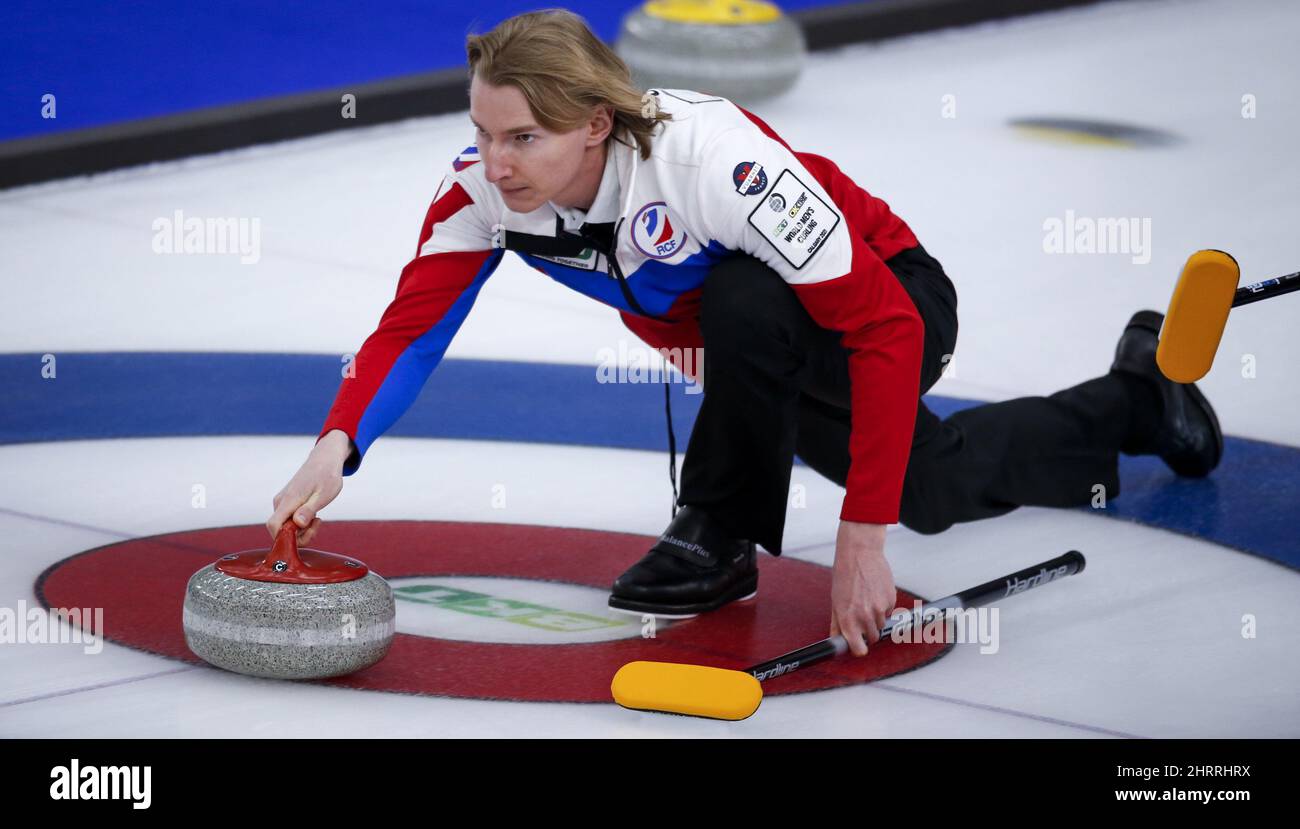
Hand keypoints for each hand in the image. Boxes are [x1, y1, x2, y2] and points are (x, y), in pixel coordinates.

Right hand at [267, 430, 349, 545]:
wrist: (324, 460)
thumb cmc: (327, 476)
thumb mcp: (324, 495)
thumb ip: (309, 510)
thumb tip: (297, 523)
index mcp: (288, 500)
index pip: (273, 526)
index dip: (285, 538)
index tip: (305, 535)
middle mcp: (280, 502)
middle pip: (280, 530)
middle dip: (299, 535)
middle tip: (318, 524)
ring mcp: (282, 502)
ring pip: (285, 526)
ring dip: (302, 529)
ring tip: (317, 518)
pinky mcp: (285, 502)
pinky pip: (288, 520)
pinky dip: (300, 523)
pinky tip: (312, 514)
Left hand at [829, 520, 900, 656]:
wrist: (860, 553)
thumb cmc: (845, 575)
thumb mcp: (835, 600)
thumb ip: (837, 623)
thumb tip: (835, 640)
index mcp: (848, 619)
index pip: (859, 649)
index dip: (858, 649)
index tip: (858, 646)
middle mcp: (865, 616)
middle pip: (873, 638)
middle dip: (867, 632)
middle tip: (860, 616)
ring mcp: (880, 609)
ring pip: (881, 624)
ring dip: (875, 618)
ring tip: (866, 600)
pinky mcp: (891, 600)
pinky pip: (888, 611)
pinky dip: (883, 606)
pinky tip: (874, 592)